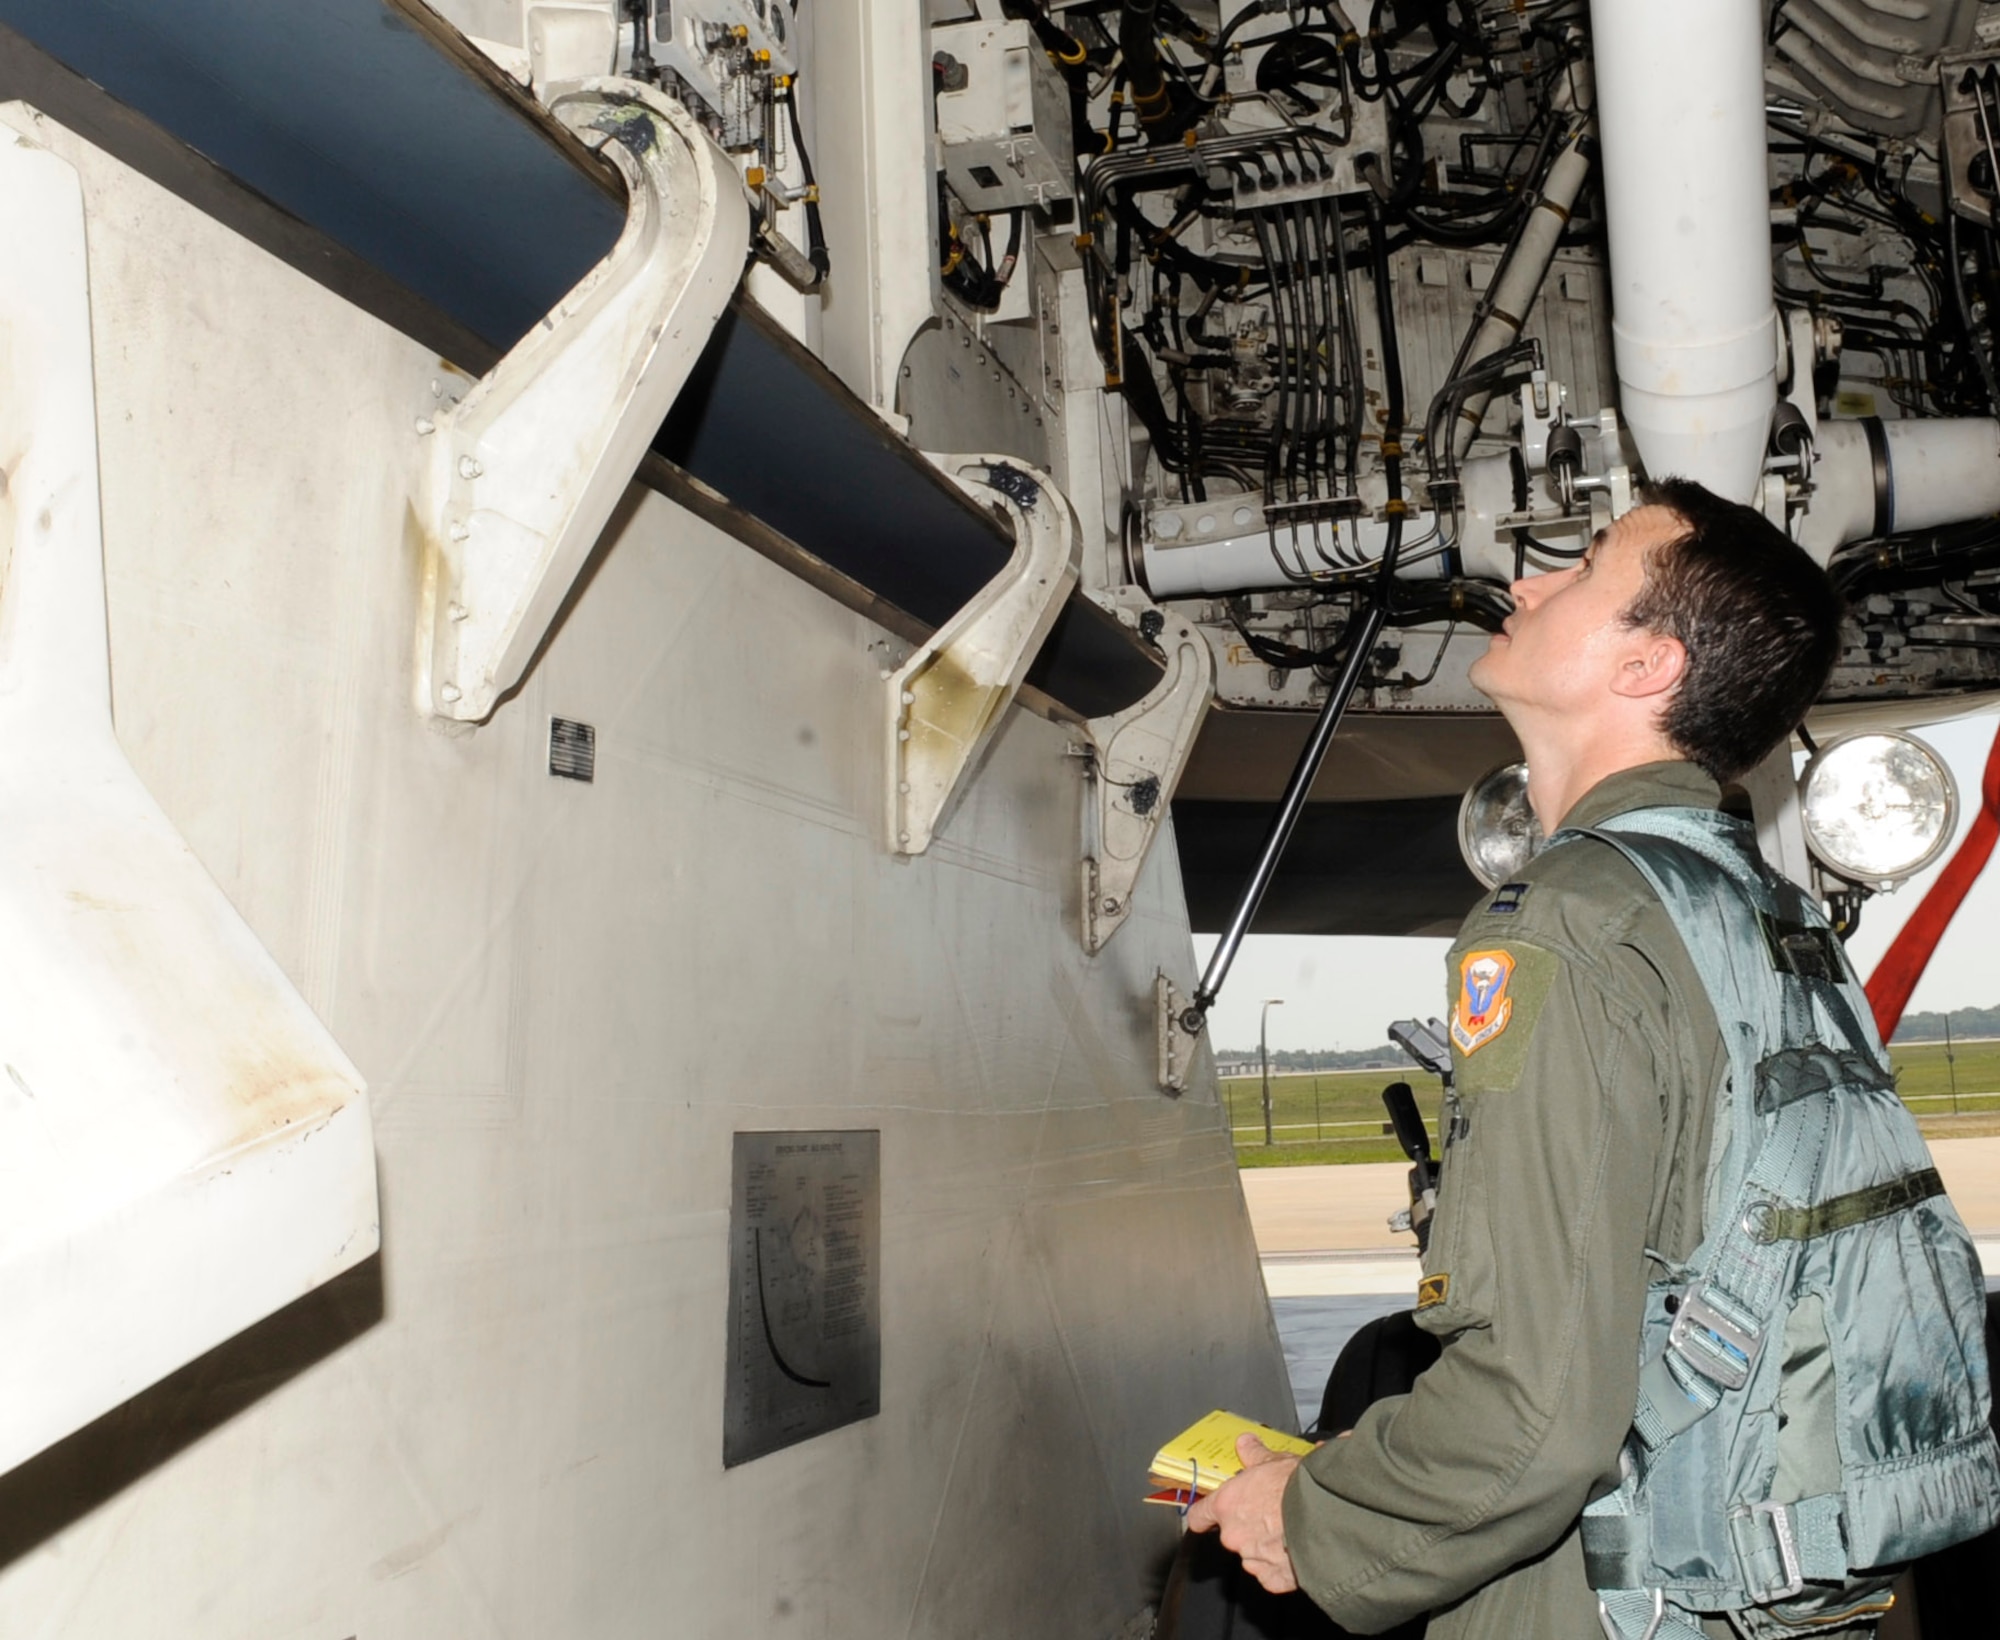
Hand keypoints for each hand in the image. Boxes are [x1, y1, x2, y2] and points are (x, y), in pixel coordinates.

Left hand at [1182, 1433, 1302, 1594]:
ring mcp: (1253, 1560)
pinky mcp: (1274, 1579)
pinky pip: (1272, 1575)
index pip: (1199, 1516)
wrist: (1326, 1516)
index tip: (1208, 1515)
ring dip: (1265, 1547)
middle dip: (1249, 1527)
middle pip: (1232, 1535)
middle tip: (1271, 1514)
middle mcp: (1234, 1535)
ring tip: (1289, 1531)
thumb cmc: (1299, 1488)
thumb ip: (1255, 1455)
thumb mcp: (1274, 1461)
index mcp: (1227, 1504)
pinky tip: (1295, 1550)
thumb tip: (1246, 1444)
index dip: (1205, 1515)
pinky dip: (1281, 1567)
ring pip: (1252, 1555)